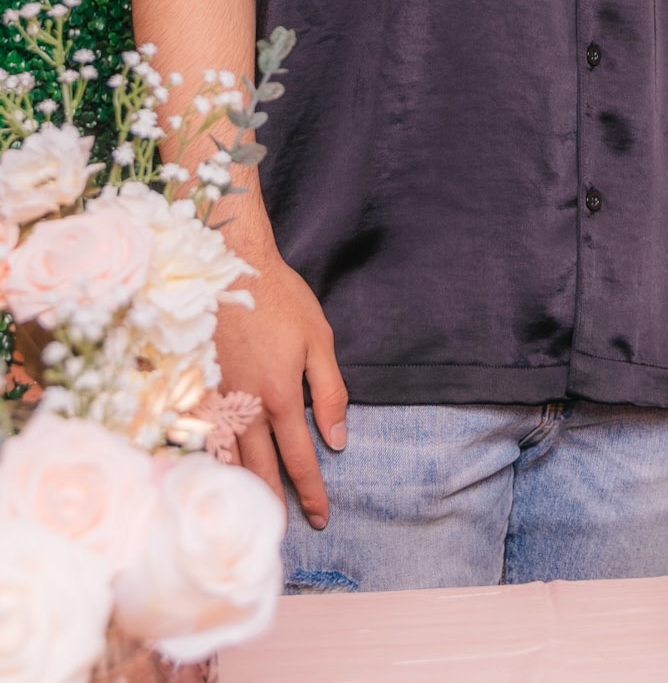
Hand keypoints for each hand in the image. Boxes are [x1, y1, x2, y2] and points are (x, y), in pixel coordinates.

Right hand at [215, 252, 348, 528]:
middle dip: (273, 506)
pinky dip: (209, 467)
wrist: (229, 266)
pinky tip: (213, 481)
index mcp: (280, 397)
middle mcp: (245, 409)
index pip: (300, 459)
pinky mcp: (193, 391)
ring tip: (248, 520)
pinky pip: (200, 443)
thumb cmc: (279, 300)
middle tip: (280, 536)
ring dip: (239, 493)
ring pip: (226, 463)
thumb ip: (329, 393)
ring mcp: (214, 402)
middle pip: (260, 472)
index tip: (320, 518)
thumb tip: (338, 439)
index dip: (311, 492)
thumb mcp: (318, 340)